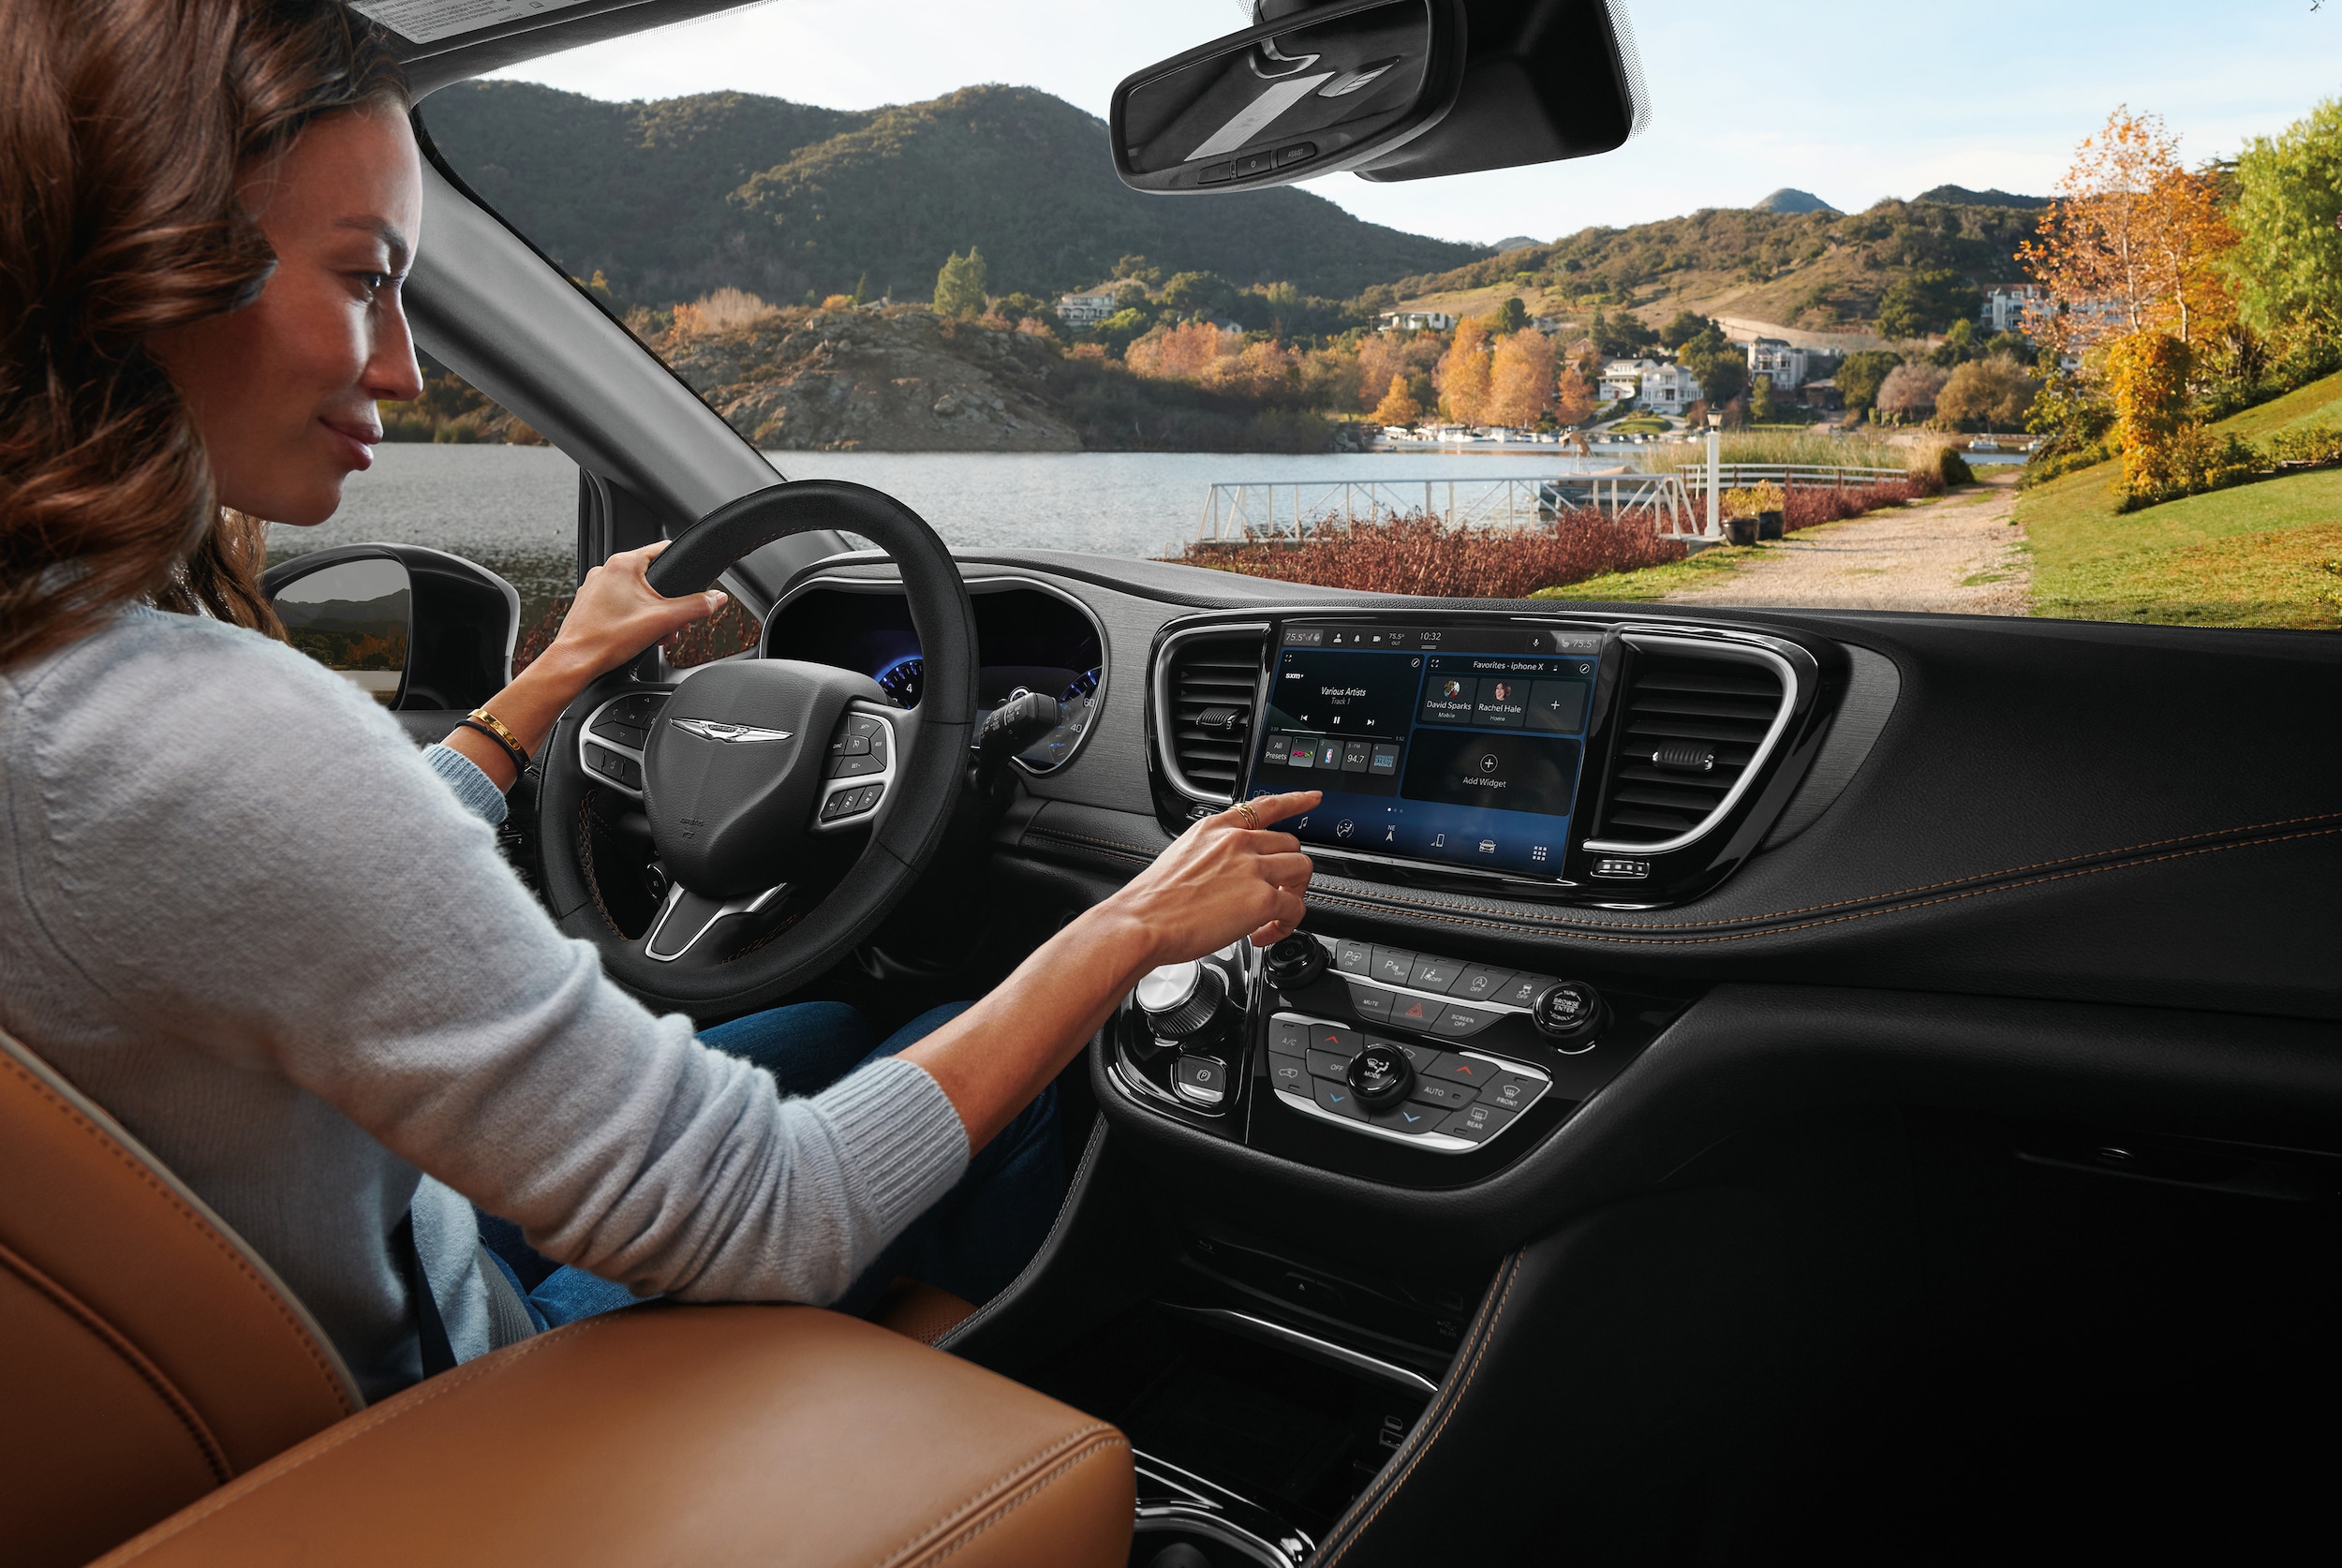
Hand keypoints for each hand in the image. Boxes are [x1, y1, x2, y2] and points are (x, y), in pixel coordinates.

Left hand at [540, 539, 726, 687]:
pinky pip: (620, 603)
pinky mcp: (590, 604)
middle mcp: (606, 571)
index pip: (664, 550)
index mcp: (624, 564)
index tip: (693, 583)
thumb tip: (717, 598)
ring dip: (653, 612)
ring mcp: (595, 587)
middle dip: (669, 601)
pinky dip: (634, 617)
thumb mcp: (663, 621)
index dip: (683, 568)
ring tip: (658, 633)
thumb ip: (695, 607)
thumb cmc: (607, 639)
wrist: (575, 661)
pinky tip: (639, 635)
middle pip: (652, 577)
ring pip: (636, 592)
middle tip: (676, 622)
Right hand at [1101, 790, 1319, 967]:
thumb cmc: (1152, 900)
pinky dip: (1286, 925)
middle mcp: (1239, 842)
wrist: (1142, 922)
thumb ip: (1212, 855)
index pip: (1266, 806)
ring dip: (1294, 893)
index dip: (1296, 801)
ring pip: (1301, 870)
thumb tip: (1227, 874)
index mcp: (1217, 828)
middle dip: (1290, 871)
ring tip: (1275, 913)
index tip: (1313, 799)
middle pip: (1291, 844)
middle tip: (1278, 893)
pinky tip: (1264, 933)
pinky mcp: (1262, 899)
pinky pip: (1295, 908)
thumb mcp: (1181, 856)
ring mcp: (1253, 868)